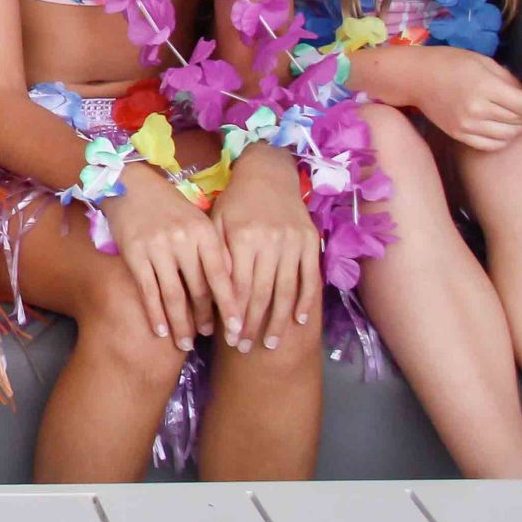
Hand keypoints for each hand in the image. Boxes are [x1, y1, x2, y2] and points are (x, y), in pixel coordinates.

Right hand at [98, 170, 237, 349]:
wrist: (129, 184)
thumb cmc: (169, 206)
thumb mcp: (198, 222)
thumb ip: (215, 251)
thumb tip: (233, 289)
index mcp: (204, 231)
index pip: (222, 276)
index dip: (231, 306)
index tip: (239, 329)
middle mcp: (183, 239)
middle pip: (199, 290)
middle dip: (206, 319)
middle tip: (212, 339)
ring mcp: (157, 247)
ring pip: (174, 295)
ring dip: (181, 324)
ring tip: (186, 344)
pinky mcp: (134, 253)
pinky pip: (148, 291)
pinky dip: (155, 314)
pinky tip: (160, 331)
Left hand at [208, 146, 319, 350]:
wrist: (268, 174)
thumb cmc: (234, 202)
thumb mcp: (216, 224)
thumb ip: (216, 257)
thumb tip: (211, 295)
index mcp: (242, 237)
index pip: (238, 287)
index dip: (234, 315)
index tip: (228, 338)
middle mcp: (269, 241)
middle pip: (262, 293)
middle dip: (253, 324)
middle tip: (245, 348)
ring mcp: (293, 242)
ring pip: (287, 290)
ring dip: (280, 321)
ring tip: (272, 344)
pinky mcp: (310, 242)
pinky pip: (309, 277)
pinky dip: (306, 301)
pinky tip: (299, 321)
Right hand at [410, 46, 521, 146]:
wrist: (415, 77)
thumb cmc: (451, 62)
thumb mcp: (484, 62)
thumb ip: (509, 81)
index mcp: (485, 87)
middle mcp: (477, 109)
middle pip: (519, 122)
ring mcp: (466, 124)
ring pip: (507, 136)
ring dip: (517, 129)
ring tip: (513, 117)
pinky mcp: (458, 134)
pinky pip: (491, 145)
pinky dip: (502, 139)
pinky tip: (500, 128)